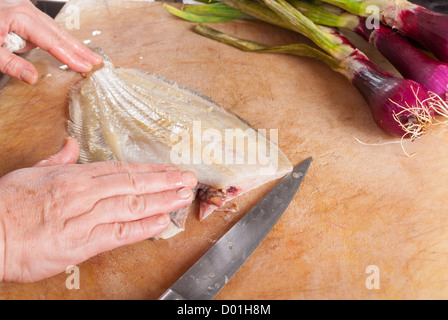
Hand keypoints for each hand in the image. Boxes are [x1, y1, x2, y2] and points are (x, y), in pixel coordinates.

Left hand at [0, 0, 101, 83]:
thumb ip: (10, 63)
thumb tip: (33, 78)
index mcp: (19, 17)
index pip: (51, 41)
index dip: (70, 56)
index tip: (85, 66)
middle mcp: (25, 10)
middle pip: (59, 32)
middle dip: (78, 48)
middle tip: (96, 61)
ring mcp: (24, 9)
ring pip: (54, 29)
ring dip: (70, 44)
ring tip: (86, 56)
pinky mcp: (21, 11)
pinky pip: (44, 27)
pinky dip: (56, 39)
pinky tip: (66, 48)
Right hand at [0, 137, 196, 282]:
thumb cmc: (8, 206)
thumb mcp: (31, 172)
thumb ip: (57, 160)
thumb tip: (71, 144)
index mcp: (73, 175)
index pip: (121, 170)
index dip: (149, 170)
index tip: (169, 169)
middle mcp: (84, 193)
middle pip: (133, 184)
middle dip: (164, 181)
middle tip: (188, 179)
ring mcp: (84, 217)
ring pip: (132, 205)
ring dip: (162, 200)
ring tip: (183, 196)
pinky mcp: (81, 243)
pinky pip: (119, 232)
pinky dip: (143, 226)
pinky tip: (162, 221)